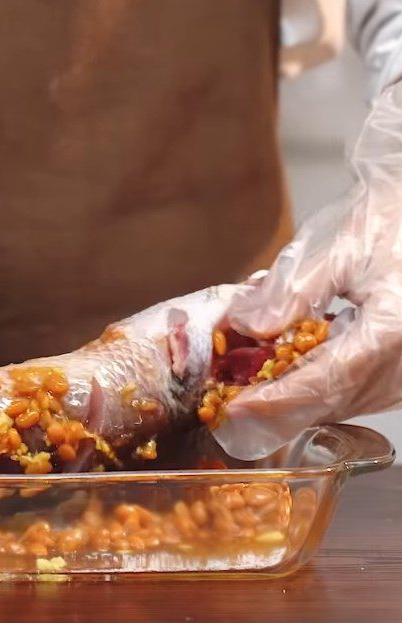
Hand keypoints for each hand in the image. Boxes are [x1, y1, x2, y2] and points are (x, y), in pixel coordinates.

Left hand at [215, 84, 401, 458]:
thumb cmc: (383, 217)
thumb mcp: (330, 248)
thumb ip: (289, 293)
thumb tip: (249, 327)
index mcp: (390, 329)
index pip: (324, 380)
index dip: (276, 398)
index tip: (239, 405)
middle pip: (335, 399)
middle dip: (280, 401)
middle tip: (235, 397)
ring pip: (348, 400)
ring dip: (300, 395)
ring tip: (257, 381)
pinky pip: (361, 388)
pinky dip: (322, 383)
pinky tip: (295, 368)